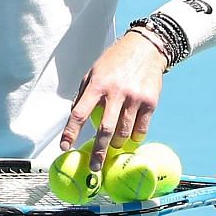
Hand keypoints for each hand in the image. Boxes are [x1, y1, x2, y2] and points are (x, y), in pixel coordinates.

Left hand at [59, 31, 167, 169]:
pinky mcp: (150, 102)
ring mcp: (134, 98)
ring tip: (112, 147)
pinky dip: (134, 138)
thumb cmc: (115, 61)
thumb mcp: (94, 71)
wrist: (145, 48)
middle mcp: (116, 92)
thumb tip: (74, 115)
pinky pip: (141, 129)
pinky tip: (130, 139)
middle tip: (94, 167)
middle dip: (98, 152)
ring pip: (124, 133)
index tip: (65, 148)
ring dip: (116, 145)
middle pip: (104, 129)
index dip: (70, 133)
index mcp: (97, 84)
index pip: (79, 113)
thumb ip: (84, 94)